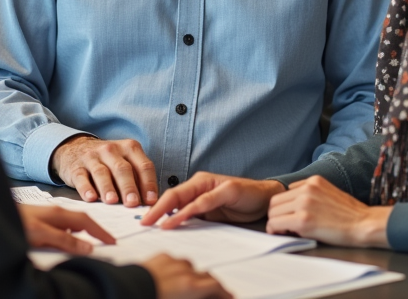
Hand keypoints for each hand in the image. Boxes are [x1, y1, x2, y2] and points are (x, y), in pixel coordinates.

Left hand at [18, 204, 115, 254]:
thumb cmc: (13, 222)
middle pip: (81, 222)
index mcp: (58, 213)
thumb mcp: (40, 234)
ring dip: (81, 235)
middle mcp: (54, 214)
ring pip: (71, 227)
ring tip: (90, 246)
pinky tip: (66, 246)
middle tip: (106, 243)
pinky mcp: (39, 226)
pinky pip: (61, 232)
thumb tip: (87, 248)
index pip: (87, 221)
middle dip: (95, 232)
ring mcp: (47, 219)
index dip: (101, 232)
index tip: (112, 242)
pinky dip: (69, 238)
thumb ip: (64, 240)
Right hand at [51, 136, 157, 205]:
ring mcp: (92, 157)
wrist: (75, 148)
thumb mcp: (125, 161)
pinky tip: (91, 198)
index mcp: (129, 148)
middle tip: (132, 203)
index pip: (143, 166)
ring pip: (102, 172)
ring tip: (112, 201)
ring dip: (108, 188)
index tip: (151, 201)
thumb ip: (136, 179)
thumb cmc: (108, 161)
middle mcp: (111, 150)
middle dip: (129, 187)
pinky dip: (86, 189)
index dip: (149, 184)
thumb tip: (148, 204)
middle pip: (122, 169)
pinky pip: (81, 177)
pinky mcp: (76, 167)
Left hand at [140, 171, 283, 229]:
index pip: (171, 198)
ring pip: (185, 197)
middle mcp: (201, 183)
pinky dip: (189, 211)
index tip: (143, 221)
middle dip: (155, 209)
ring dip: (168, 210)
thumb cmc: (238, 204)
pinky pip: (203, 201)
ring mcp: (213, 185)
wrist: (265, 198)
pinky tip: (178, 219)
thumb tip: (173, 225)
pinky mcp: (226, 190)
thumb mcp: (212, 212)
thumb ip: (195, 215)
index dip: (155, 208)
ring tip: (154, 222)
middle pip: (173, 195)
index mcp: (196, 186)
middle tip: (142, 222)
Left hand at [141, 254, 231, 298]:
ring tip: (190, 286)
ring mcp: (173, 262)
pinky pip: (175, 262)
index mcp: (190, 286)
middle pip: (206, 275)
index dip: (224, 293)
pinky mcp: (161, 257)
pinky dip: (178, 269)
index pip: (215, 286)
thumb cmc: (151, 298)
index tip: (228, 297)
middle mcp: (184, 271)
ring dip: (194, 276)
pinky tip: (172, 276)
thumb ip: (194, 297)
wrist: (127, 289)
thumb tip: (203, 296)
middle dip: (212, 285)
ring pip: (190, 267)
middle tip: (214, 294)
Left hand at [265, 176, 390, 247]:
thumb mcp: (329, 192)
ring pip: (273, 212)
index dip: (284, 208)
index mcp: (313, 181)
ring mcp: (304, 203)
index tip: (289, 217)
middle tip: (285, 227)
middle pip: (274, 201)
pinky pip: (276, 224)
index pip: (284, 192)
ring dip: (276, 223)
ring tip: (287, 231)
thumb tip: (292, 203)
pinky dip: (276, 231)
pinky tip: (286, 234)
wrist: (364, 224)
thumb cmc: (350, 214)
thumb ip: (311, 193)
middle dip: (277, 215)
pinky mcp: (303, 220)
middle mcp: (306, 189)